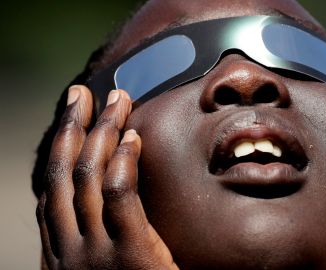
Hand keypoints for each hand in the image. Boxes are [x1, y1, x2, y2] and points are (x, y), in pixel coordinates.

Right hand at [36, 86, 177, 269]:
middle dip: (73, 128)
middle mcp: (69, 248)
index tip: (71, 119)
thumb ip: (94, 241)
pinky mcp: (130, 254)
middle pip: (64, 174)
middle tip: (84, 95)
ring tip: (116, 100)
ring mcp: (95, 251)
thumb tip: (100, 203)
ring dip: (101, 132)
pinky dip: (123, 162)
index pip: (52, 190)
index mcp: (61, 252)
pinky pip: (120, 197)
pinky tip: (132, 137)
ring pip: (89, 177)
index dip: (59, 149)